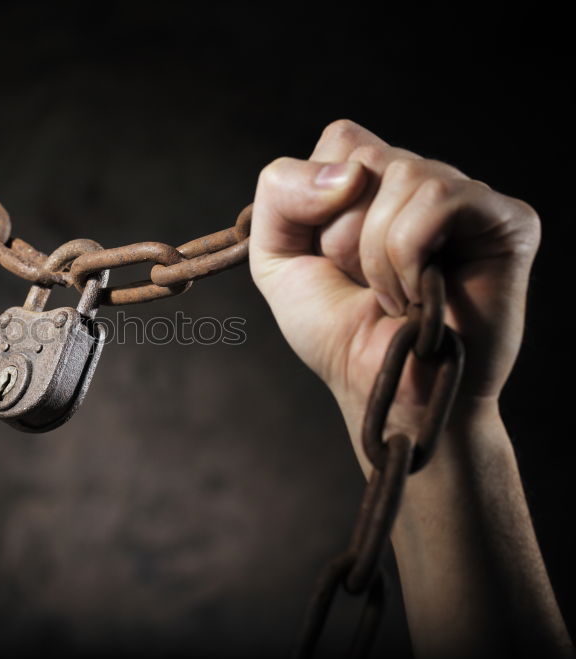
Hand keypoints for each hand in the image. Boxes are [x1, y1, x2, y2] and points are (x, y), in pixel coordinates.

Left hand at [248, 120, 539, 462]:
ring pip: (403, 174)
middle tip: (362, 283)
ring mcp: (468, 199)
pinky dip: (409, 253)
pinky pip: (441, 198)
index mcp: (375, 183)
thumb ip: (279, 194)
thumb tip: (348, 172)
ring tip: (394, 295)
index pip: (341, 140)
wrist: (386, 392)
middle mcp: (424, 182)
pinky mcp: (508, 221)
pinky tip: (421, 294)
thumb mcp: (276, 259)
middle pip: (365, 158)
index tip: (329, 257)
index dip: (318, 202)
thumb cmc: (338, 331)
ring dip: (377, 252)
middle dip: (344, 234)